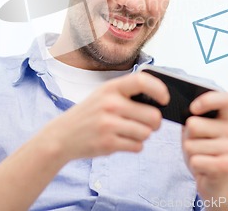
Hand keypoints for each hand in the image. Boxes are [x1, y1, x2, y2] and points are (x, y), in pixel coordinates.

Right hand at [40, 72, 169, 162]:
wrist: (63, 135)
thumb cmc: (90, 113)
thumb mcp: (104, 94)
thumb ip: (127, 92)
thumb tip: (160, 99)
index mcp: (111, 87)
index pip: (142, 81)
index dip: (159, 89)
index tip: (164, 99)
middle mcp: (110, 104)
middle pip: (152, 115)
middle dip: (155, 122)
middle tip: (149, 123)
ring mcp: (109, 125)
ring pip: (147, 133)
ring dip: (143, 135)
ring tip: (130, 131)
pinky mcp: (108, 143)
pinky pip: (137, 146)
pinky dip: (135, 145)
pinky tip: (122, 140)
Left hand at [182, 91, 227, 207]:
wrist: (215, 184)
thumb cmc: (202, 153)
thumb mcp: (195, 132)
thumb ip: (192, 118)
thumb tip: (185, 110)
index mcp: (225, 118)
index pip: (226, 98)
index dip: (208, 100)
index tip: (193, 108)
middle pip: (193, 125)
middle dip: (187, 137)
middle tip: (197, 146)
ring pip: (191, 145)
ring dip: (190, 154)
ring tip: (201, 158)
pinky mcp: (227, 166)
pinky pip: (195, 160)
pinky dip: (194, 165)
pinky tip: (204, 169)